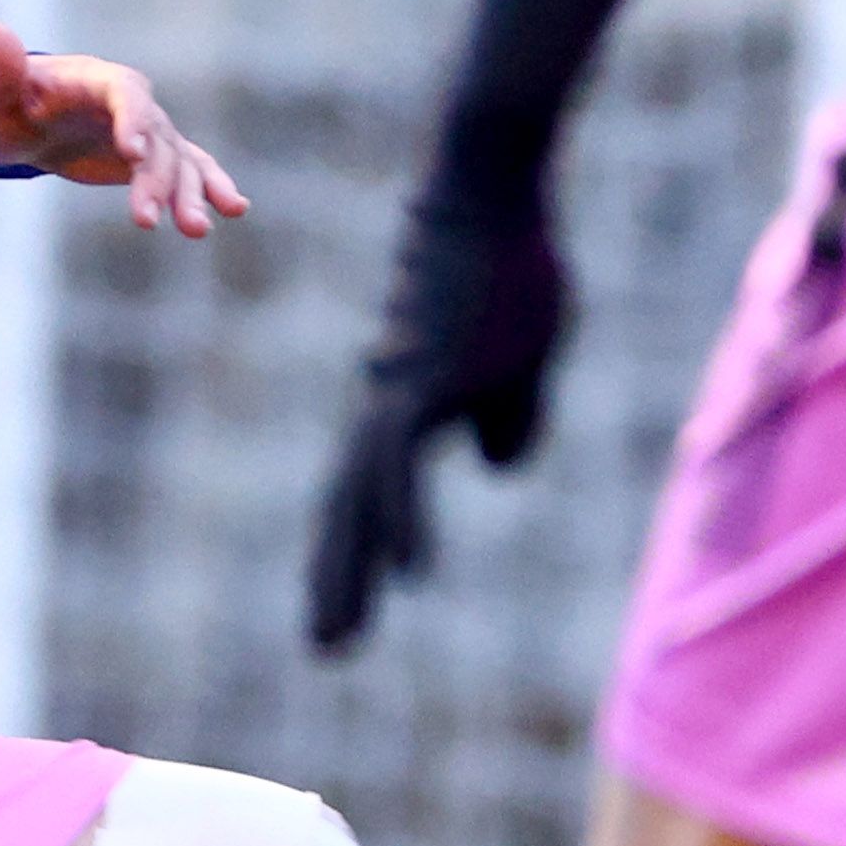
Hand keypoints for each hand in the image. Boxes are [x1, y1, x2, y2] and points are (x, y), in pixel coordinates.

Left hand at [0, 24, 244, 234]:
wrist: (16, 121)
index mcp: (95, 78)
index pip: (124, 93)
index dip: (132, 120)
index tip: (133, 154)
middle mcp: (130, 100)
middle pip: (154, 138)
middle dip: (154, 179)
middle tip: (144, 220)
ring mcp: (145, 128)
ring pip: (177, 160)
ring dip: (188, 194)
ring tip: (196, 230)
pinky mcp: (151, 155)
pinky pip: (188, 169)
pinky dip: (210, 186)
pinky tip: (234, 210)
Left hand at [306, 171, 570, 653]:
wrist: (492, 196)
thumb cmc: (510, 268)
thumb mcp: (520, 358)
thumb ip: (506, 415)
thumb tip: (491, 468)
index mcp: (404, 405)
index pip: (369, 494)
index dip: (358, 552)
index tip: (346, 608)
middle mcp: (388, 406)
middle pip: (350, 508)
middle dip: (338, 583)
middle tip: (325, 650)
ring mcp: (400, 395)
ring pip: (361, 501)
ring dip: (350, 575)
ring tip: (335, 638)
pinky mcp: (423, 383)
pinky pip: (403, 469)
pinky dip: (403, 523)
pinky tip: (406, 573)